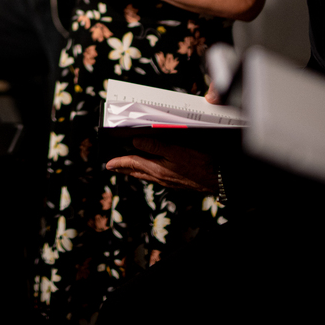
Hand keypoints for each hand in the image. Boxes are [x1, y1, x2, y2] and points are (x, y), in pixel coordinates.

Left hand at [105, 137, 220, 191]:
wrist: (217, 179)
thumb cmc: (199, 164)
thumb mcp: (176, 150)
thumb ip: (155, 146)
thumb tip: (135, 142)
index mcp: (156, 169)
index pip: (133, 164)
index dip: (119, 162)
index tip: (108, 164)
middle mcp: (159, 177)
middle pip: (136, 172)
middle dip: (123, 169)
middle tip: (113, 167)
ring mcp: (167, 181)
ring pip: (145, 176)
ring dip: (134, 171)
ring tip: (127, 169)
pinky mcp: (175, 182)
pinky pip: (155, 178)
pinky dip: (147, 173)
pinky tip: (150, 171)